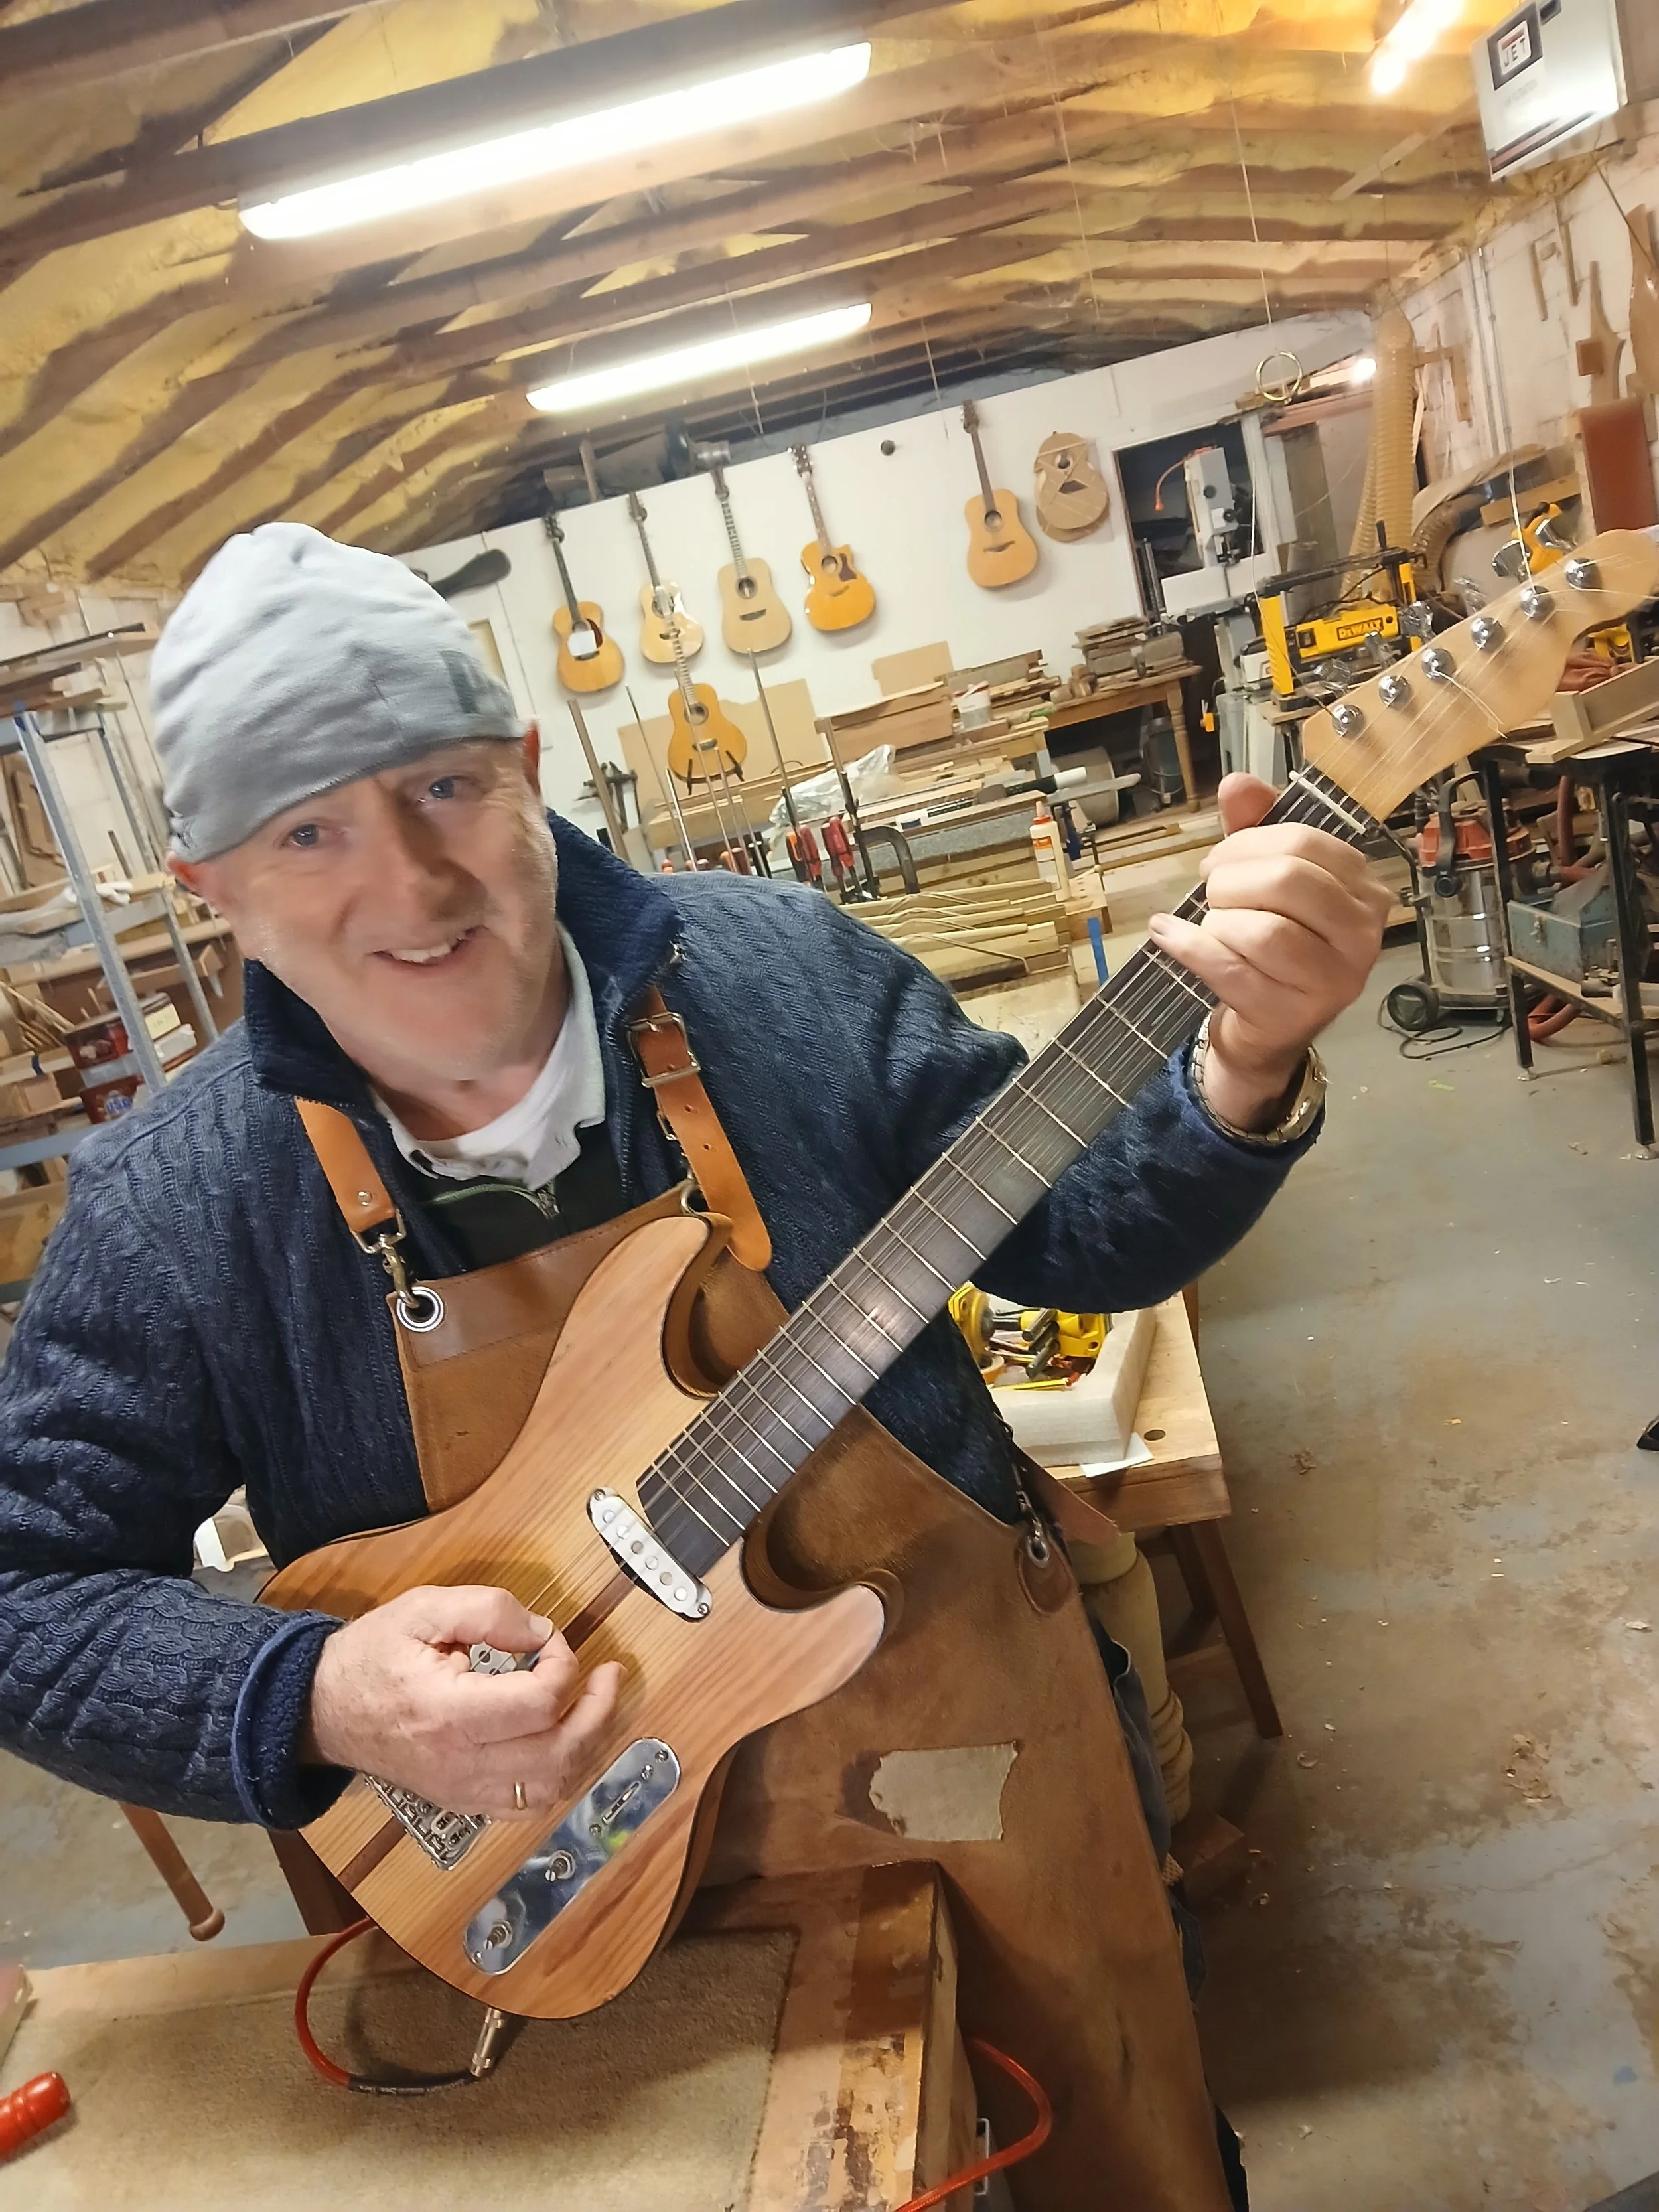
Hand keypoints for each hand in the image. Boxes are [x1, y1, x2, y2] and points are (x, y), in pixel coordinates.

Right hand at [303, 1584, 622, 1819]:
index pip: (539, 1704)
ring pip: (551, 1788)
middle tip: (609, 1675)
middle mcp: (460, 1764)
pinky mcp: (462, 1802)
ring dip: (586, 1746)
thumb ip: (487, 1610)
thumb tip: (542, 1632)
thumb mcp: (421, 1610)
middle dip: (598, 1711)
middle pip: (559, 1754)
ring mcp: (462, 1791)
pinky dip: (559, 1776)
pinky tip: (564, 1741)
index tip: (552, 1640)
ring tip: (595, 1706)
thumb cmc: (371, 1656)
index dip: (564, 1666)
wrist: (322, 1712)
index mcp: (450, 1713)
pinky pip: (527, 1806)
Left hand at [1146, 773, 1390, 1132]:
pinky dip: (1190, 947)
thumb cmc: (1272, 942)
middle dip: (1231, 880)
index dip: (1248, 843)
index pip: (1305, 842)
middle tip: (1211, 891)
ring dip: (1217, 920)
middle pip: (1286, 881)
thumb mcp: (1265, 877)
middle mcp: (1361, 935)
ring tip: (1209, 923)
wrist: (1267, 1028)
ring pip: (1262, 931)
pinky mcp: (1292, 1015)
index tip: (1221, 861)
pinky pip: (1231, 970)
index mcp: (1362, 888)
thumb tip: (1236, 783)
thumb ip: (1255, 827)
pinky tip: (1168, 935)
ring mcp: (1332, 980)